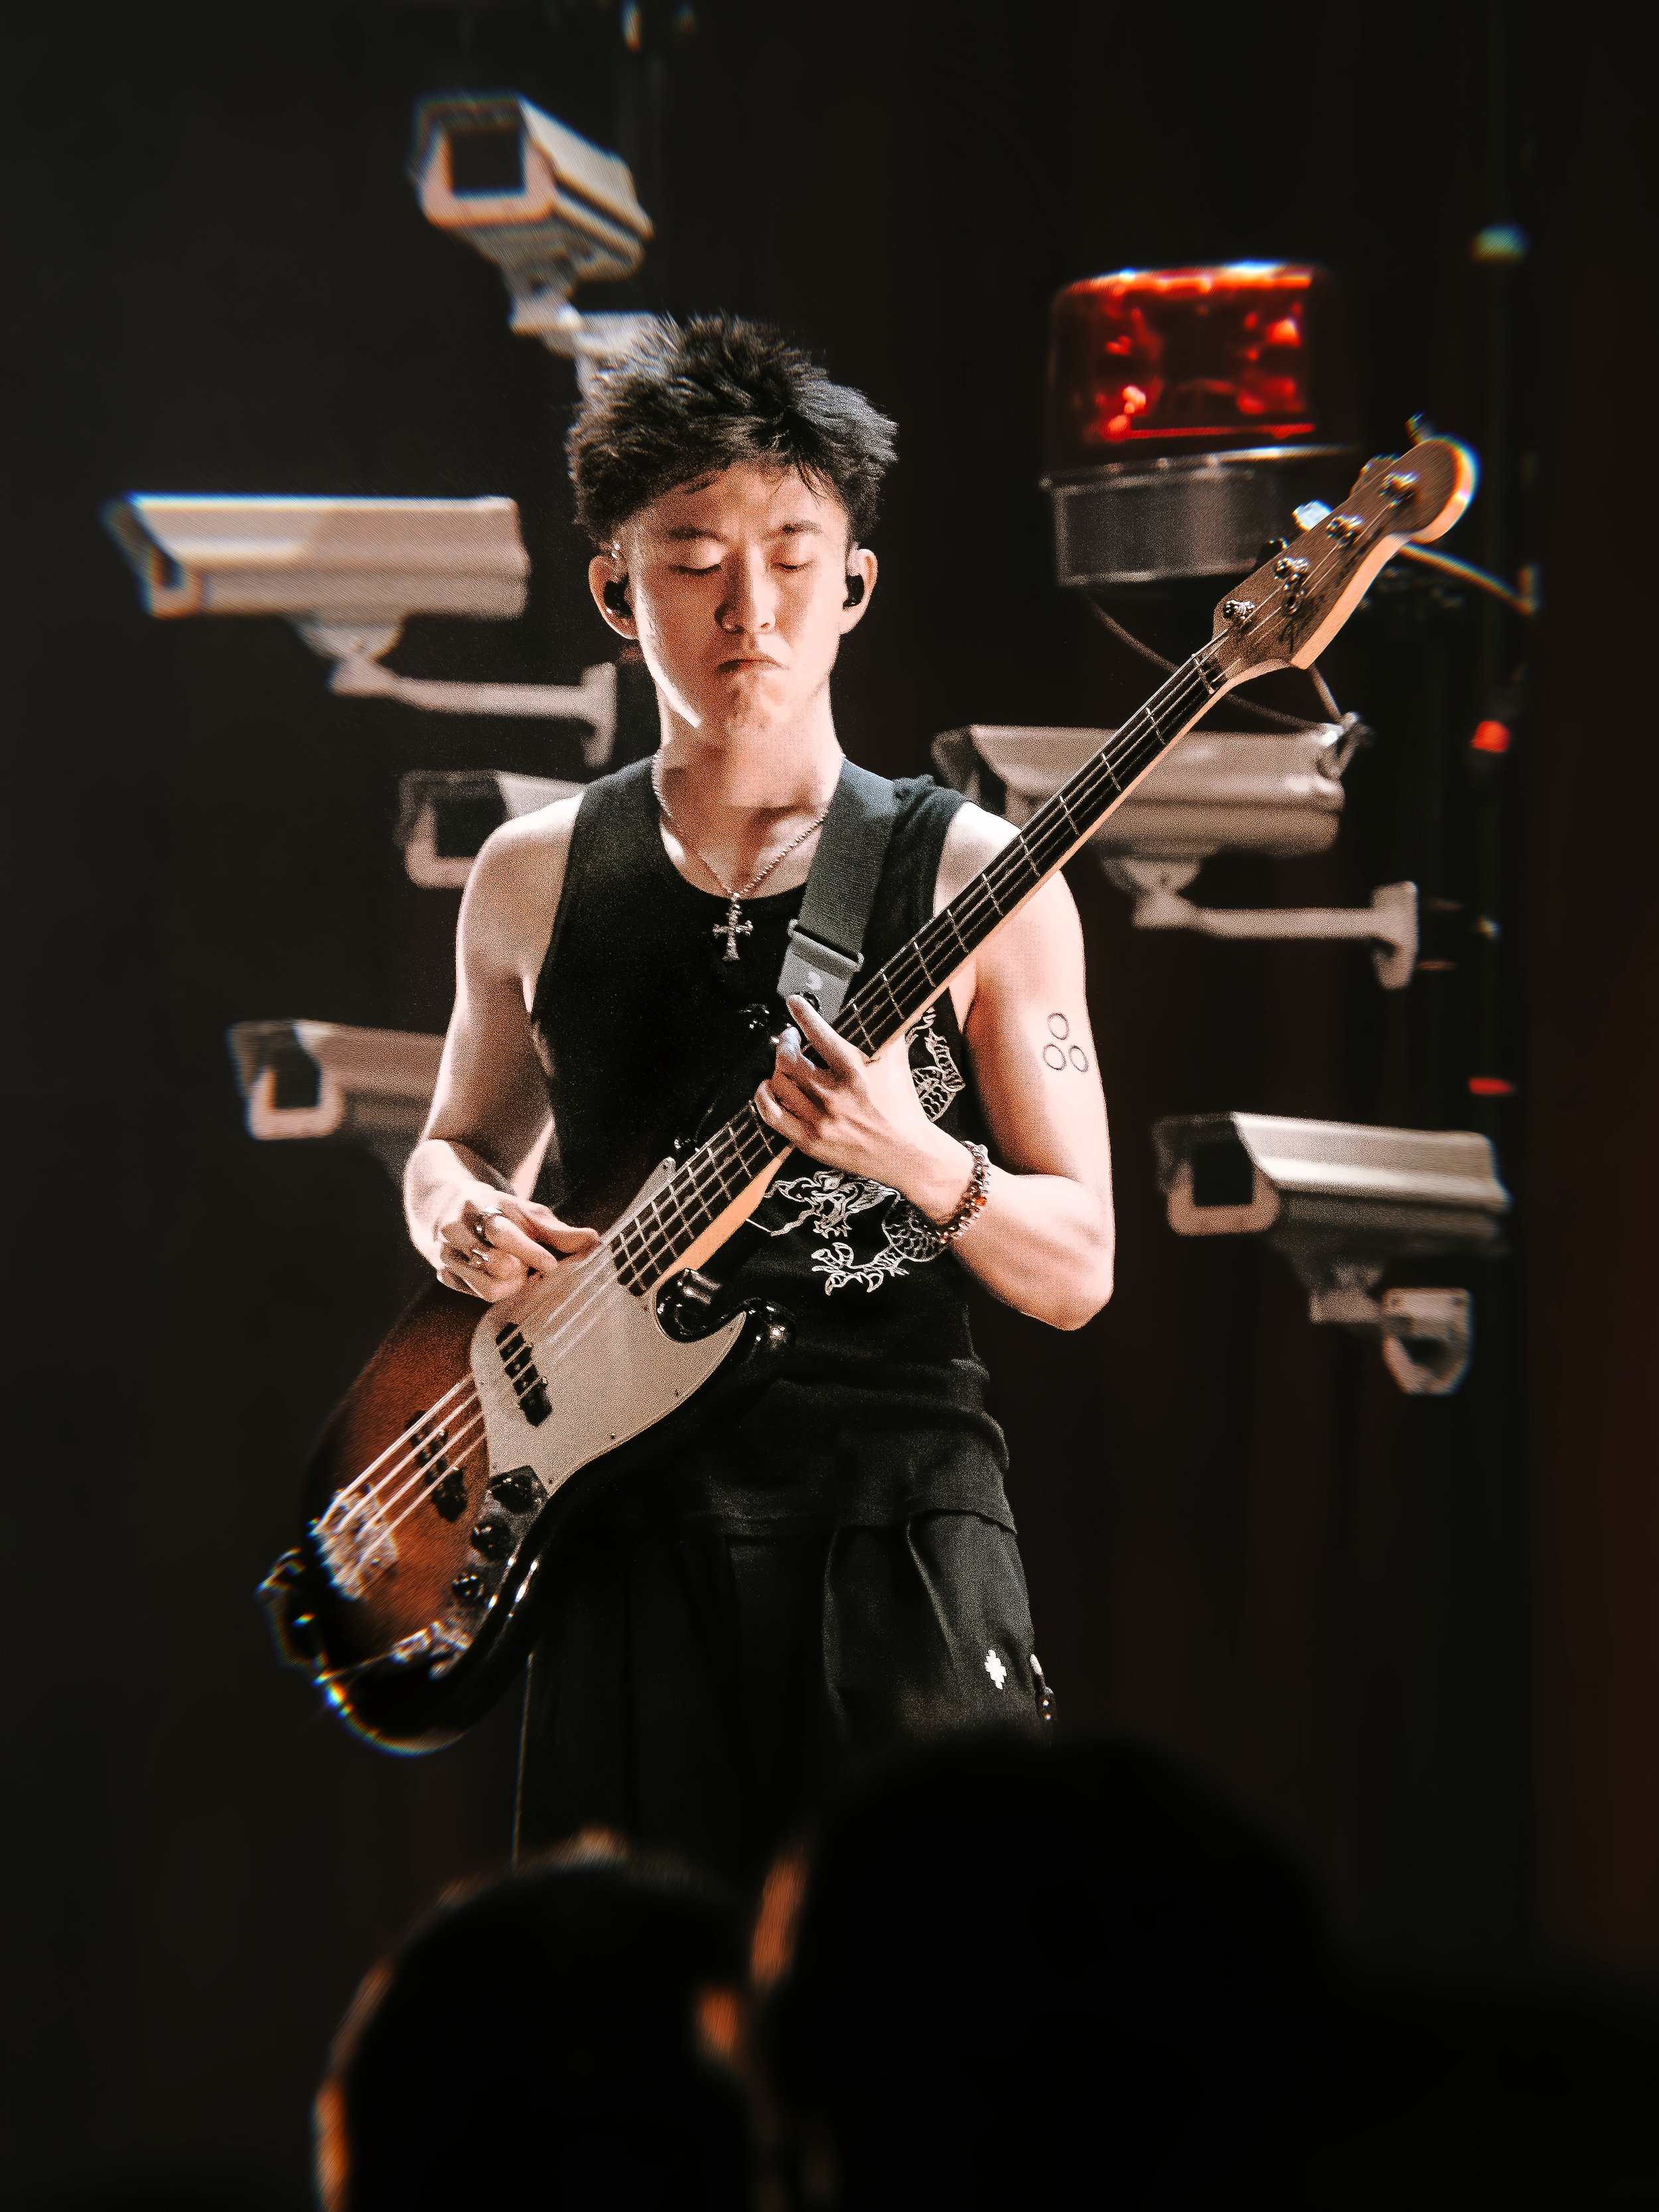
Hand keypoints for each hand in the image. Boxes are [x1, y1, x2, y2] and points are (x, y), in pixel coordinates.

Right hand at [435, 1189, 598, 1301]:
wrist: (446, 1206)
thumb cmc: (499, 1212)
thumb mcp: (527, 1213)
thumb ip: (559, 1231)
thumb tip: (594, 1240)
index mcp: (479, 1207)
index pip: (502, 1233)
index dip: (529, 1251)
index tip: (551, 1265)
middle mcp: (456, 1231)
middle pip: (496, 1266)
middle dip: (520, 1269)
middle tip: (526, 1263)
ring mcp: (446, 1255)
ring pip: (486, 1289)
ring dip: (509, 1285)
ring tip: (513, 1269)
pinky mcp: (444, 1275)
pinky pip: (477, 1295)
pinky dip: (495, 1289)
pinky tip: (496, 1274)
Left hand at [755, 994, 965, 1214]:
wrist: (907, 1154)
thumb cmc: (902, 1105)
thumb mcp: (897, 1061)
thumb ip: (886, 1029)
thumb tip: (883, 1000)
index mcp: (855, 1071)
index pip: (818, 1034)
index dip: (801, 1013)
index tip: (794, 1003)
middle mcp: (834, 1095)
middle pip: (789, 1059)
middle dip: (785, 1041)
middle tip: (790, 1036)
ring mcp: (819, 1120)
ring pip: (779, 1084)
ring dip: (776, 1066)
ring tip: (784, 1061)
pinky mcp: (809, 1141)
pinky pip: (772, 1115)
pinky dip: (763, 1097)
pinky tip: (768, 1087)